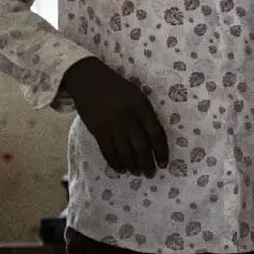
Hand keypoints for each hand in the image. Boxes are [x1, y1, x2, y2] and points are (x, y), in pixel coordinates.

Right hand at [61, 57, 168, 177]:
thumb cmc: (116, 88)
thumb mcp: (137, 96)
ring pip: (125, 152)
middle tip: (150, 173)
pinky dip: (115, 162)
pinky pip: (108, 151)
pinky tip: (121, 169)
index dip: (161, 151)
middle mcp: (129, 117)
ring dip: (132, 165)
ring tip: (136, 172)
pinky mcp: (98, 130)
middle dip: (147, 163)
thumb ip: (145, 115)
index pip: (156, 134)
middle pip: (141, 146)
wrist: (89, 80)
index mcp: (142, 107)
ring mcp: (112, 125)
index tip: (164, 163)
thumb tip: (152, 141)